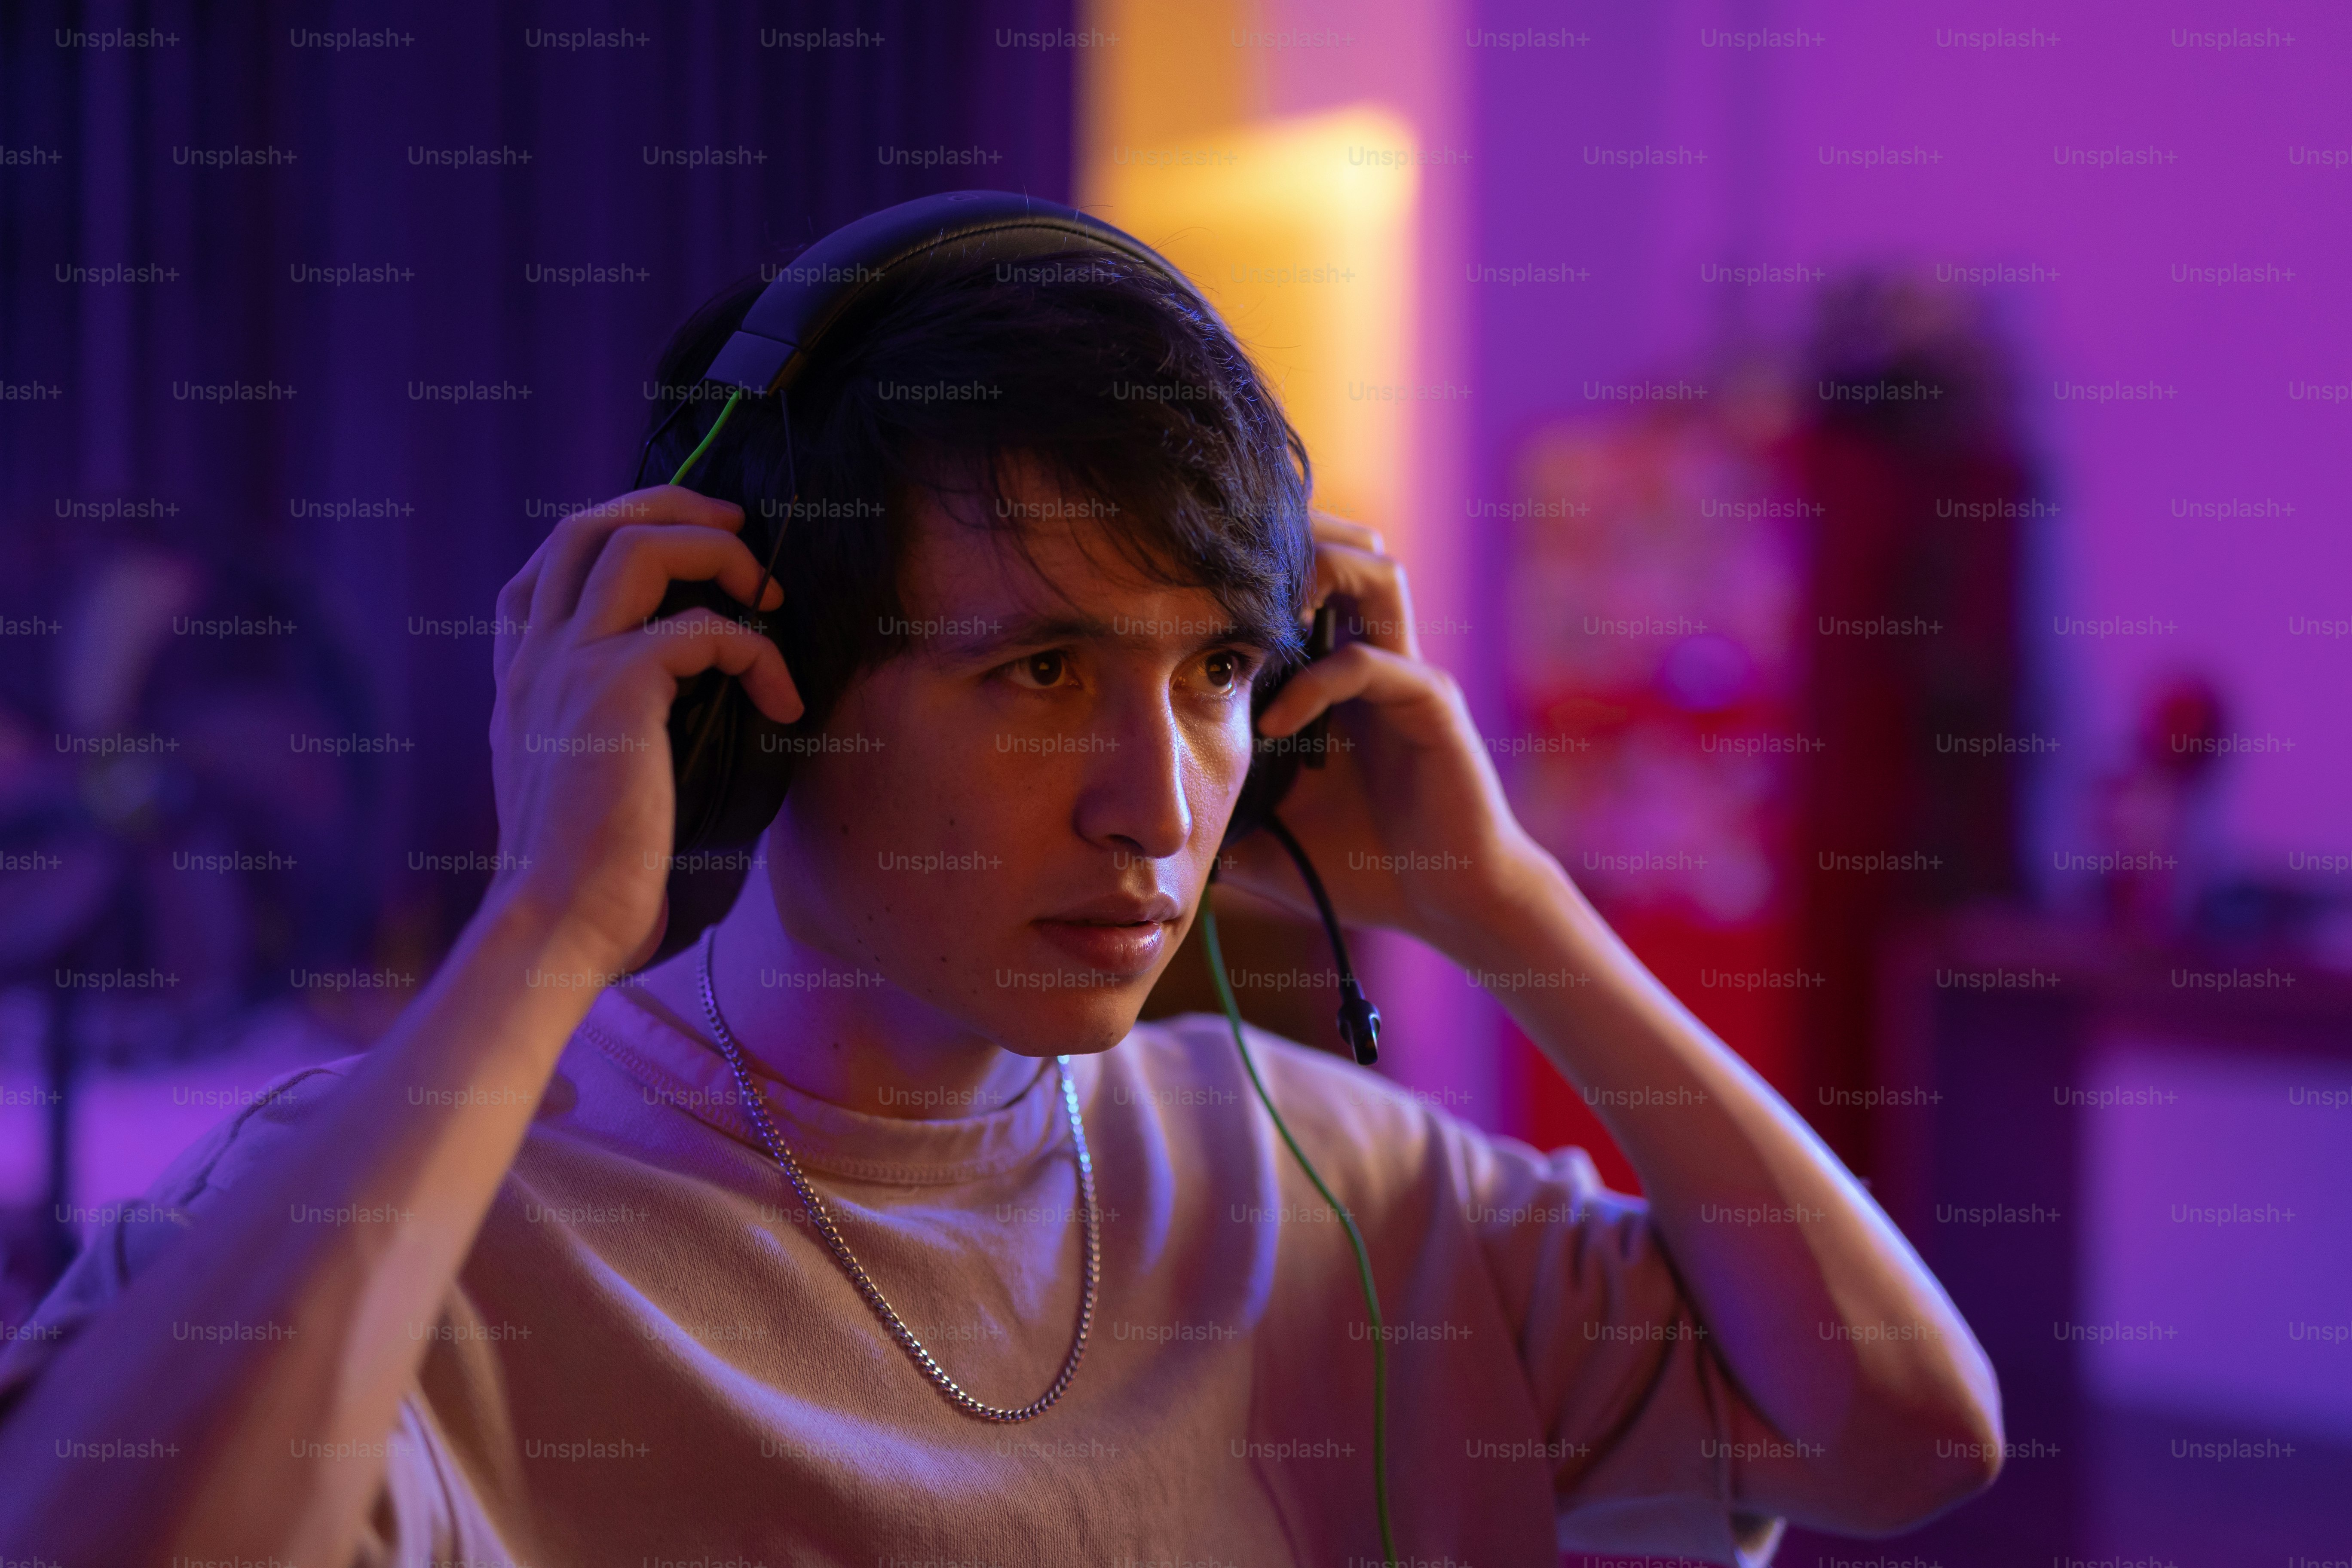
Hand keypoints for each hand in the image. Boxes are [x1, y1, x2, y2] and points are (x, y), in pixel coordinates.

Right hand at [484, 486, 800, 972]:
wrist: (556, 925)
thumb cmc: (586, 877)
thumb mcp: (582, 784)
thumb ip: (606, 732)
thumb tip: (679, 714)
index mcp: (520, 680)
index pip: (544, 568)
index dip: (613, 534)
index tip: (681, 548)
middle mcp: (533, 659)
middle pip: (586, 526)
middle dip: (669, 506)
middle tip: (737, 528)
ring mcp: (566, 666)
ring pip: (633, 546)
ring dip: (715, 552)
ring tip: (769, 594)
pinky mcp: (614, 690)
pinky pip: (702, 629)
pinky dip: (757, 652)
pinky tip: (784, 702)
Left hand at [1216, 513, 1557, 956]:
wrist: (1447, 902)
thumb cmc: (1364, 867)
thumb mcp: (1269, 836)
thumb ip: (1220, 814)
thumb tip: (1141, 826)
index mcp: (1336, 676)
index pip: (1298, 584)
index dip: (1246, 573)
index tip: (1178, 593)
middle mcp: (1374, 658)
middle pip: (1342, 549)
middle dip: (1287, 545)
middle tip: (1219, 586)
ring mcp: (1406, 674)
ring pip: (1374, 574)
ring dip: (1313, 579)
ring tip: (1253, 627)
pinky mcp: (1430, 702)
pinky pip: (1367, 662)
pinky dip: (1314, 683)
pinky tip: (1273, 727)